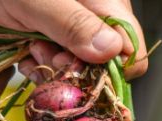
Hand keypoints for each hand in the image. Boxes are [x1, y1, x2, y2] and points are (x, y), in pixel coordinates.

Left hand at [0, 0, 147, 79]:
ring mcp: (81, 33)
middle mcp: (100, 19)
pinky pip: (65, 70)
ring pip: (84, 72)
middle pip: (108, 67)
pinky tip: (28, 54)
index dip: (110, 68)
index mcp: (108, 2)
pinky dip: (45, 69)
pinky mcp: (62, 43)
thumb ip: (73, 23)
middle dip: (75, 68)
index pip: (132, 51)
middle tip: (44, 51)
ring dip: (56, 68)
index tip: (74, 62)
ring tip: (32, 48)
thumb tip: (112, 51)